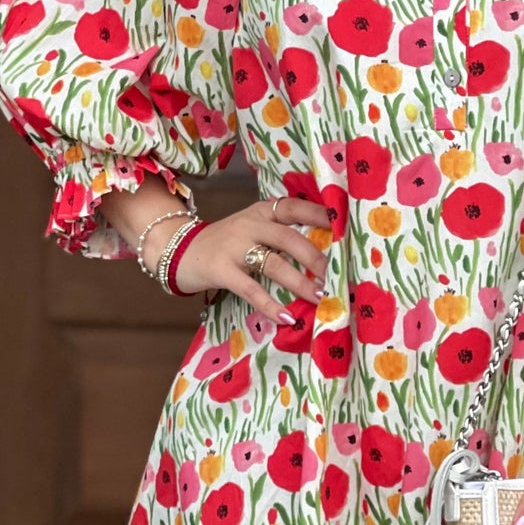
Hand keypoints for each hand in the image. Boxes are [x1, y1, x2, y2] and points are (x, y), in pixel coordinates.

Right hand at [153, 197, 330, 323]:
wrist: (178, 248)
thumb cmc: (226, 242)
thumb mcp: (251, 227)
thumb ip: (280, 232)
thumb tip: (325, 252)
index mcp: (261, 212)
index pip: (294, 207)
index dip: (320, 215)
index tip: (345, 226)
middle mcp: (249, 225)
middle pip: (288, 238)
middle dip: (316, 257)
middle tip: (338, 274)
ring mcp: (234, 247)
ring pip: (273, 263)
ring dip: (299, 282)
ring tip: (320, 296)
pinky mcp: (221, 270)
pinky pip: (250, 289)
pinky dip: (270, 304)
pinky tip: (287, 317)